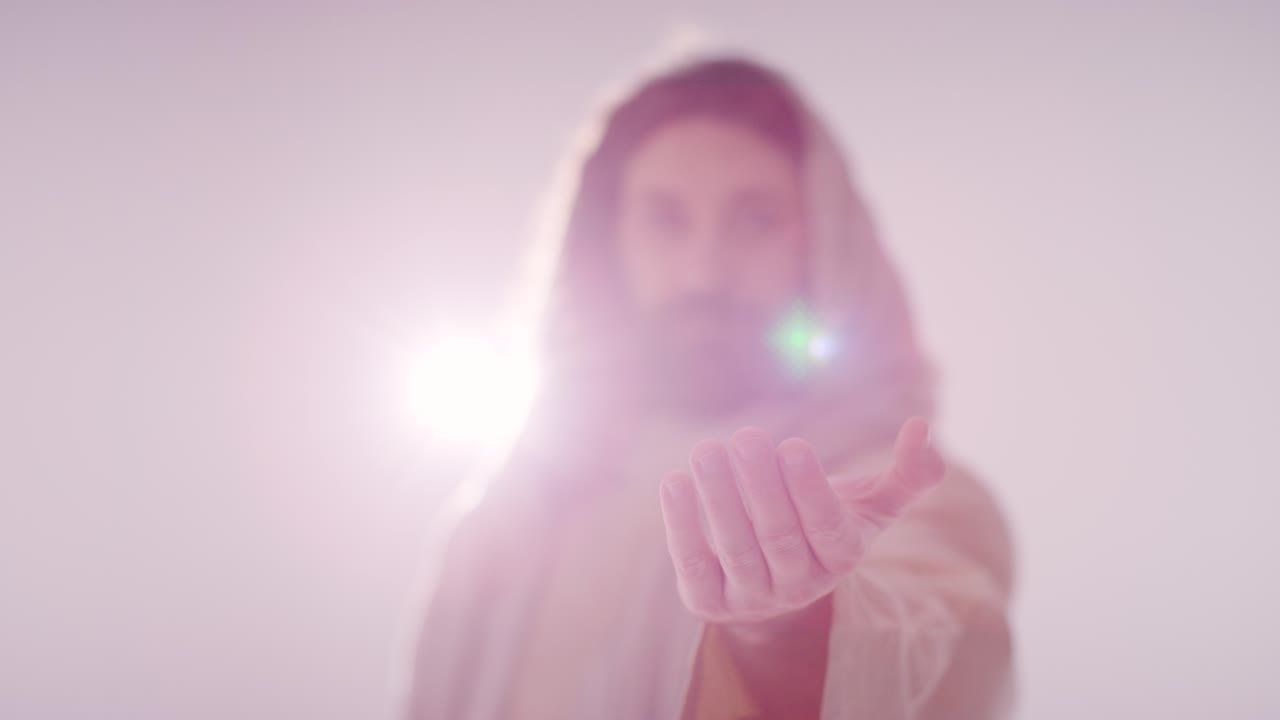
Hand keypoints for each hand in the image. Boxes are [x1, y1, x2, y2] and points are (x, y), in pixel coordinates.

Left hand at [659, 417, 945, 626]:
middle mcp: (799, 586)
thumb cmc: (825, 523)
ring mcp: (752, 598)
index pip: (827, 528)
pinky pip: (694, 564)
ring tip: (707, 451)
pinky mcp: (709, 601)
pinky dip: (682, 526)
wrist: (775, 575)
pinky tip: (675, 482)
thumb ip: (904, 474)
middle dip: (760, 486)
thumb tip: (923, 429)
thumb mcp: (869, 505)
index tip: (791, 444)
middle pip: (779, 537)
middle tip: (744, 437)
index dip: (809, 490)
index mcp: (841, 558)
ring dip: (719, 499)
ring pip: (737, 549)